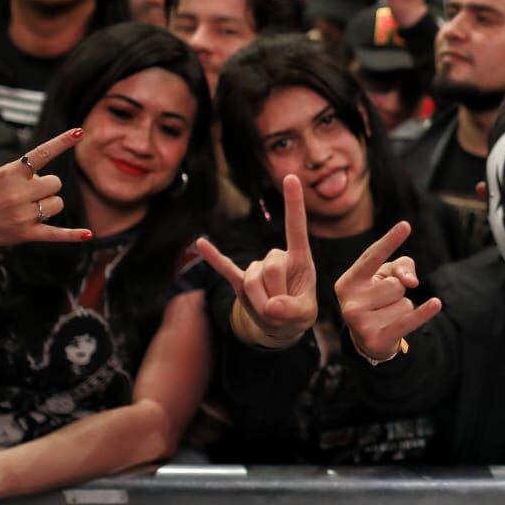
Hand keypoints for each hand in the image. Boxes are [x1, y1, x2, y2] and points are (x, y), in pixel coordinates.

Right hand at [0, 128, 91, 248]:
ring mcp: (22, 215)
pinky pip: (56, 233)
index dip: (62, 142)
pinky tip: (88, 234)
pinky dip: (73, 235)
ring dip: (47, 205)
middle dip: (45, 187)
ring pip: (57, 204)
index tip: (80, 131)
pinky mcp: (26, 234)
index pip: (42, 153)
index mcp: (10, 173)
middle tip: (25, 193)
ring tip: (25, 209)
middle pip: (55, 183)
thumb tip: (52, 183)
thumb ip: (22, 174)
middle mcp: (17, 193)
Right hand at [197, 174, 317, 347]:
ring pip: (252, 280)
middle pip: (271, 267)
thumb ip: (292, 311)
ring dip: (259, 302)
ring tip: (269, 311)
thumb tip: (270, 308)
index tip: (291, 177)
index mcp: (299, 258)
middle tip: (282, 310)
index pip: (296, 227)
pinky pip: (225, 268)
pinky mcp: (239, 280)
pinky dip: (213, 258)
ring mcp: (256, 268)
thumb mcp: (304, 317)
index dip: (294, 204)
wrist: (279, 327)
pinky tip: (200, 244)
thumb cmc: (297, 314)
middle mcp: (276, 257)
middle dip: (276, 293)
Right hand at [334, 221, 442, 361]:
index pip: (372, 257)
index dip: (390, 241)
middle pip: (396, 285)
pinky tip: (436, 303)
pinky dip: (424, 312)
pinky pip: (410, 319)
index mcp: (348, 282)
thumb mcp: (386, 276)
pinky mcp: (376, 339)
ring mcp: (360, 323)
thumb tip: (410, 282)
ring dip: (403, 308)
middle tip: (384, 303)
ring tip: (387, 316)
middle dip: (398, 291)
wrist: (368, 338)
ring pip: (405, 303)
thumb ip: (401, 267)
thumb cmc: (377, 297)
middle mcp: (349, 302)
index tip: (406, 225)